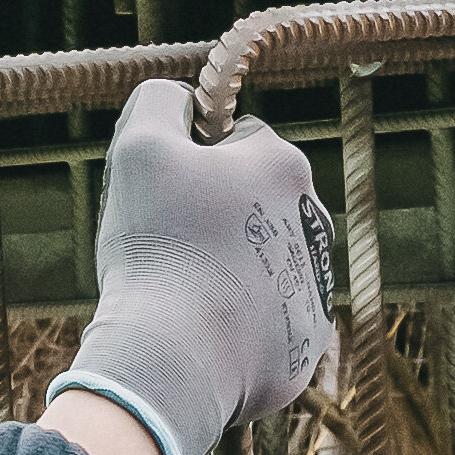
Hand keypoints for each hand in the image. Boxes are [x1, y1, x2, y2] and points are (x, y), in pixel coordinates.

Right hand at [66, 81, 335, 454]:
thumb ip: (160, 102)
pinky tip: (200, 331)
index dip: (193, 158)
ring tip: (182, 292)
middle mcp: (315, 222)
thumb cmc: (159, 247)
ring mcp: (315, 288)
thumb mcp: (138, 147)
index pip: (239, 139)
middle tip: (167, 243)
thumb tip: (180, 97)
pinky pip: (263, 321)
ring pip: (261, 261)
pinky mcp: (304, 346)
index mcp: (284, 166)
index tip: (165, 192)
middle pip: (255, 202)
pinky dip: (234, 323)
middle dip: (216, 215)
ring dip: (227, 267)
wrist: (176, 358)